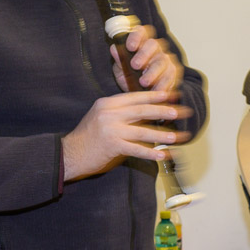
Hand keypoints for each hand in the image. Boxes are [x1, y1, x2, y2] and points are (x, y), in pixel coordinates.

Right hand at [62, 90, 188, 180]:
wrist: (69, 154)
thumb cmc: (87, 137)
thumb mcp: (101, 118)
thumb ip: (121, 114)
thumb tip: (146, 115)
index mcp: (108, 103)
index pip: (136, 97)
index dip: (155, 96)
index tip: (171, 94)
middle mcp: (110, 113)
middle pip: (142, 110)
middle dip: (164, 111)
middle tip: (180, 112)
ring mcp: (111, 129)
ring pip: (142, 130)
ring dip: (162, 134)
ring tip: (177, 137)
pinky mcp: (112, 145)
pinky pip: (136, 149)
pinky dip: (150, 152)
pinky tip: (162, 155)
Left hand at [111, 24, 182, 92]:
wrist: (141, 95)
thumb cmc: (130, 78)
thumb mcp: (121, 70)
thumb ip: (119, 60)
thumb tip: (114, 49)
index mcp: (141, 43)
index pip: (141, 32)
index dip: (136, 36)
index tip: (129, 47)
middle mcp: (155, 48)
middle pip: (153, 44)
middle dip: (144, 54)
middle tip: (135, 65)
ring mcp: (166, 59)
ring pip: (162, 61)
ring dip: (153, 72)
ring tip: (143, 82)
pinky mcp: (173, 72)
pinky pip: (170, 76)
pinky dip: (162, 84)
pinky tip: (155, 90)